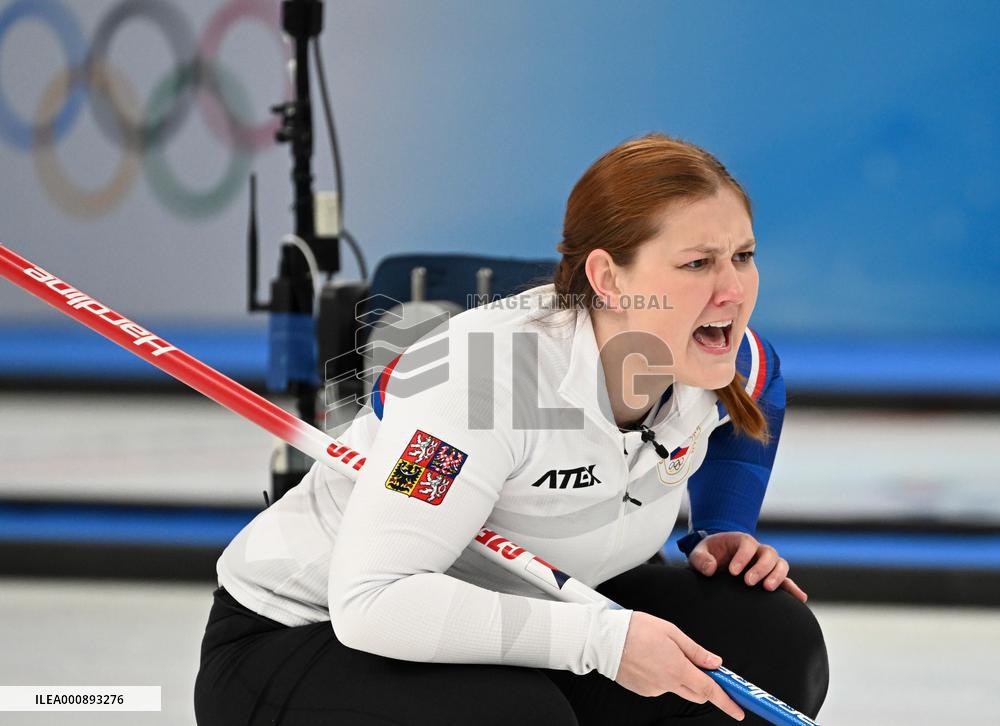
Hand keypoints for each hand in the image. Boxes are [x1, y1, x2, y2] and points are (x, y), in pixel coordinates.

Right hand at [615, 611, 744, 720]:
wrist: (603, 640)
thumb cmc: (634, 630)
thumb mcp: (671, 632)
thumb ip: (695, 650)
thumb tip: (714, 662)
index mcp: (678, 669)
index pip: (710, 690)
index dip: (727, 702)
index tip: (738, 710)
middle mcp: (667, 684)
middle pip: (697, 693)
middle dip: (705, 685)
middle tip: (703, 669)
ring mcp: (654, 689)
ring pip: (678, 688)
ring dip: (681, 677)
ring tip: (664, 653)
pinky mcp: (643, 690)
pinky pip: (661, 686)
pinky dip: (663, 676)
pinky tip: (651, 659)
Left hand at [687, 531, 807, 602]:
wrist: (714, 561)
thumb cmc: (708, 555)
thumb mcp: (699, 553)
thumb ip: (701, 559)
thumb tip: (710, 569)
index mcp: (741, 541)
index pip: (747, 544)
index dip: (743, 557)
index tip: (732, 572)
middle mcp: (757, 550)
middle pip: (769, 553)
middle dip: (761, 567)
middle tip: (748, 582)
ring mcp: (766, 563)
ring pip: (781, 564)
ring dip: (777, 576)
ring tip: (767, 588)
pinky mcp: (770, 577)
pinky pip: (786, 581)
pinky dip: (793, 589)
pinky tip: (800, 598)